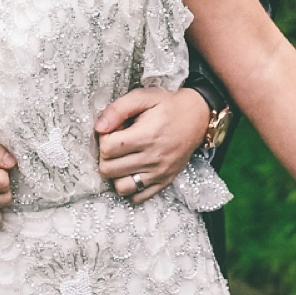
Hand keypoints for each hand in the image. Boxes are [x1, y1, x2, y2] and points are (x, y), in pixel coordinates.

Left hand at [95, 87, 210, 202]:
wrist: (197, 117)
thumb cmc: (167, 106)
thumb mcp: (143, 97)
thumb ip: (118, 109)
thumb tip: (98, 128)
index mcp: (146, 136)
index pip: (107, 148)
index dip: (104, 137)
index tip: (114, 130)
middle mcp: (153, 158)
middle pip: (109, 170)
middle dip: (106, 156)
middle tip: (118, 143)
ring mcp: (159, 173)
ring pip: (121, 187)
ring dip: (116, 174)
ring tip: (123, 159)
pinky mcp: (164, 182)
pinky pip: (138, 198)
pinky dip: (130, 188)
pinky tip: (132, 171)